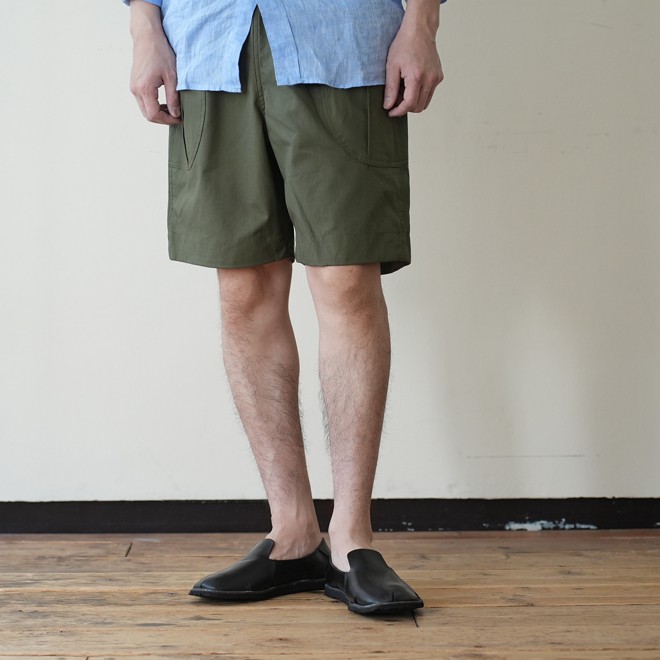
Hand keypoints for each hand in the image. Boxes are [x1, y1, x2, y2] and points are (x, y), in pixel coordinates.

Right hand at [129, 1, 179, 124]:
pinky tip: (164, 102)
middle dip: (163, 119)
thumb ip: (173, 98)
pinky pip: (143, 102)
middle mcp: (135, 89)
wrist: (147, 36)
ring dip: (158, 113)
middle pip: (148, 115)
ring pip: (145, 110)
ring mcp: (133, 87)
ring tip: (172, 109)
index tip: (179, 119)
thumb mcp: (172, 77)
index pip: (154, 115)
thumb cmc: (160, 52)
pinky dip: (153, 106)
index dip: (168, 120)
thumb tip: (175, 114)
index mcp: (144, 88)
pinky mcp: (134, 84)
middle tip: (177, 116)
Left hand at [384, 3, 443, 116]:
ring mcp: (436, 78)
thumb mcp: (391, 66)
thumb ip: (390, 89)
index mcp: (417, 77)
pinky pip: (429, 93)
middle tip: (395, 98)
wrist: (420, 30)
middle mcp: (430, 79)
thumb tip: (388, 106)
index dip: (399, 112)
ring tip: (403, 89)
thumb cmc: (404, 45)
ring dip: (413, 102)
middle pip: (418, 107)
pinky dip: (419, 94)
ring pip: (425, 103)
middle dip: (405, 107)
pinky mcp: (439, 77)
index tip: (391, 112)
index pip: (409, 104)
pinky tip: (411, 84)